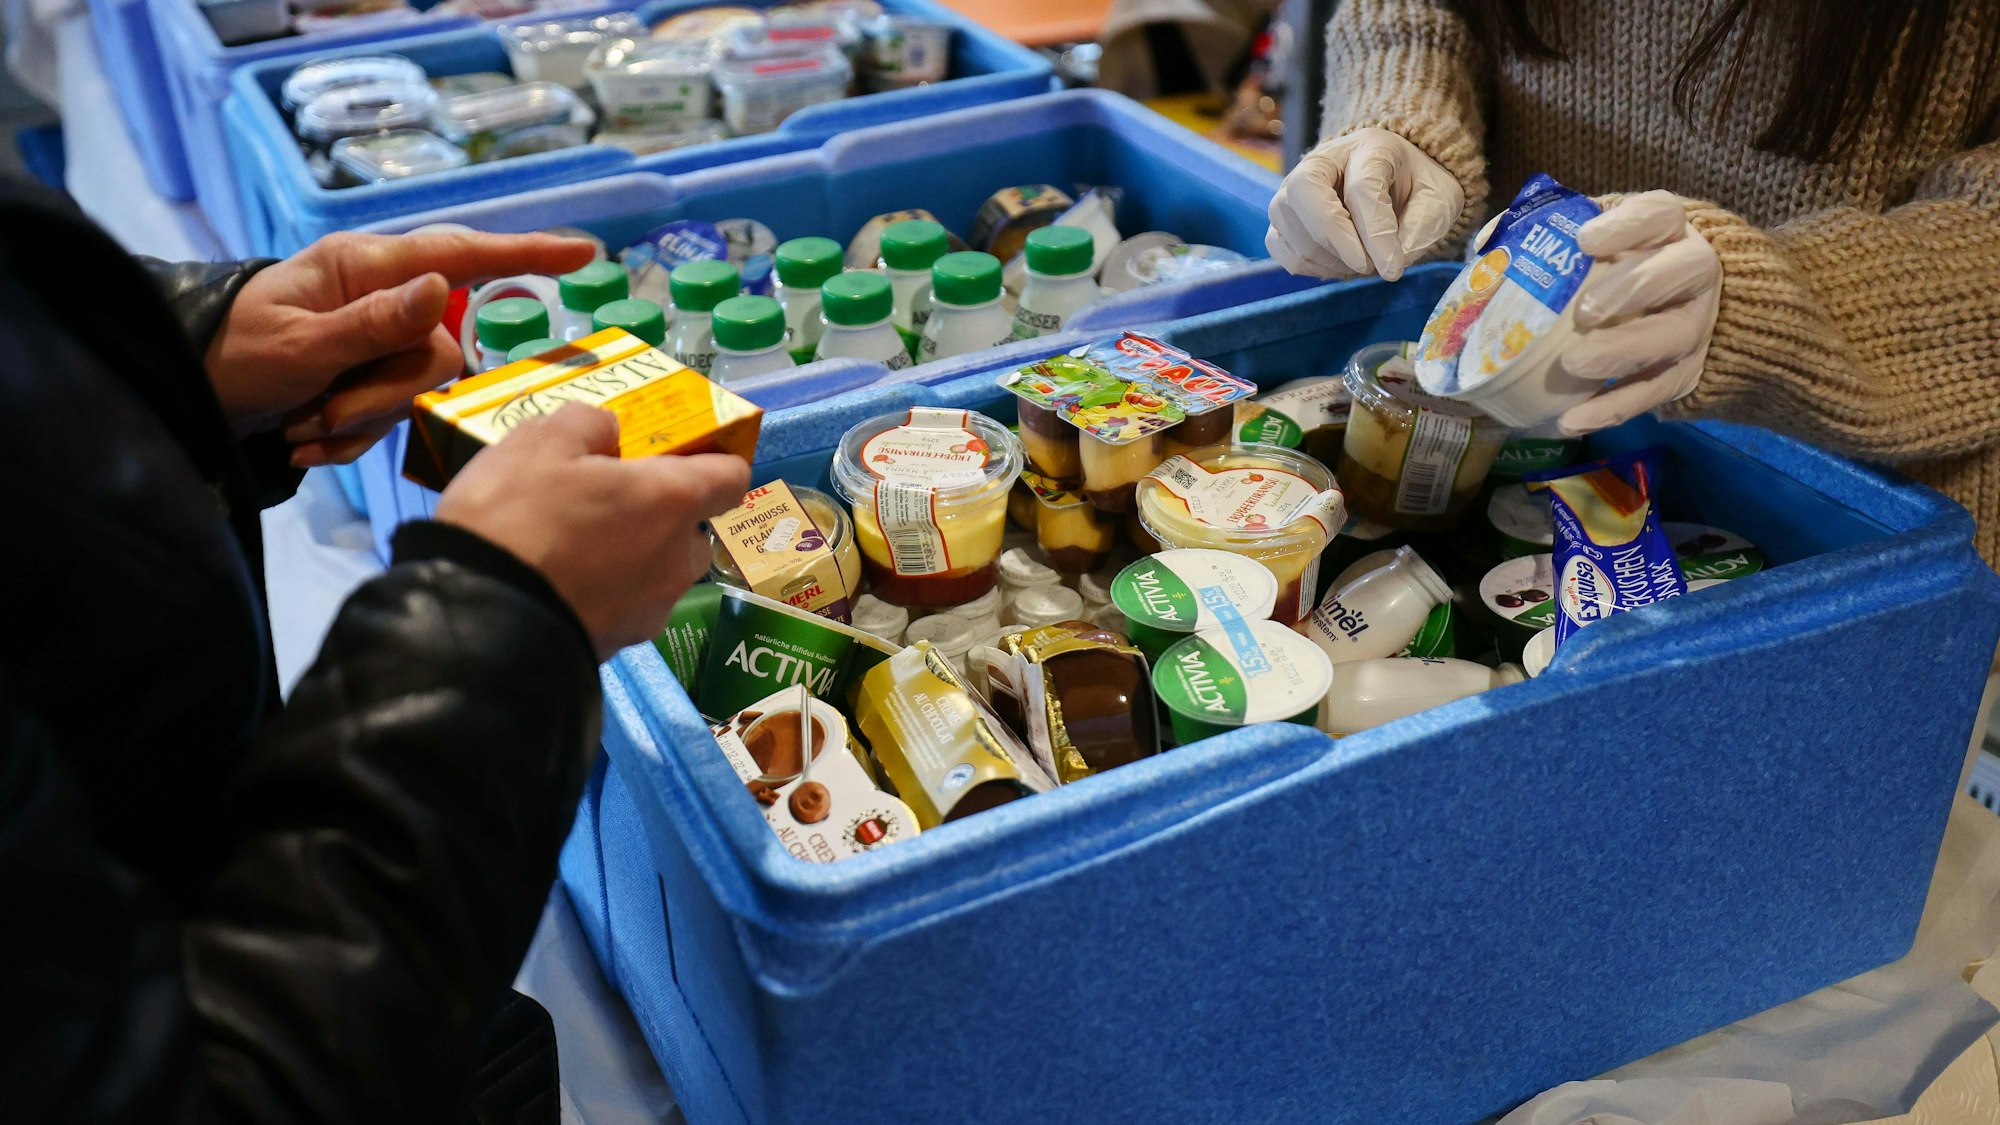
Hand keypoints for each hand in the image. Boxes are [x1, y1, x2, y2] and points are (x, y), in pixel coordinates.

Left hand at [206, 230, 595, 463]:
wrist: (188, 396)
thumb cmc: (231, 357)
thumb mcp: (298, 345)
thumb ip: (373, 323)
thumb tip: (443, 287)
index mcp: (362, 269)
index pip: (459, 254)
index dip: (524, 255)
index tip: (582, 256)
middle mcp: (381, 299)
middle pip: (438, 349)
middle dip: (384, 395)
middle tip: (322, 416)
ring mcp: (379, 343)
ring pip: (417, 390)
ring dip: (361, 421)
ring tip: (302, 429)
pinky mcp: (371, 382)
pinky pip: (392, 416)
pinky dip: (350, 439)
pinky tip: (304, 441)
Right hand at [432, 404, 750, 658]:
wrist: (479, 625)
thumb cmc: (517, 519)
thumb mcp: (538, 443)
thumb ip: (587, 424)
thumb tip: (609, 433)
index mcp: (673, 501)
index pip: (731, 476)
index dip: (711, 461)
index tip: (676, 456)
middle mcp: (678, 559)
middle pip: (691, 529)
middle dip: (660, 514)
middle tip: (606, 501)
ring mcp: (654, 609)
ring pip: (659, 571)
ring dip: (633, 555)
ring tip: (574, 545)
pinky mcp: (622, 645)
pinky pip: (626, 606)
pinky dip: (606, 592)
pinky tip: (561, 583)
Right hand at [1265, 127, 1463, 281]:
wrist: (1396, 181)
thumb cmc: (1417, 188)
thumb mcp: (1440, 199)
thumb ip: (1423, 227)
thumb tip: (1390, 262)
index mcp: (1370, 147)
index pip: (1362, 186)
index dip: (1376, 232)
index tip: (1392, 268)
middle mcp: (1322, 160)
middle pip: (1305, 191)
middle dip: (1335, 239)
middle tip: (1366, 266)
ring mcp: (1293, 188)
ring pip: (1291, 226)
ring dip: (1329, 259)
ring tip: (1363, 262)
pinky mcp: (1282, 218)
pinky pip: (1283, 249)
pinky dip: (1312, 266)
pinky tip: (1341, 264)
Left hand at [1555, 191, 1722, 435]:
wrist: (1679, 307)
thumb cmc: (1620, 264)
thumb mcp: (1594, 237)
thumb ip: (1547, 234)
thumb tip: (1487, 244)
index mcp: (1669, 229)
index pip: (1660, 214)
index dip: (1628, 225)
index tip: (1586, 240)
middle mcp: (1694, 273)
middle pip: (1681, 272)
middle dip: (1632, 289)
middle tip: (1585, 311)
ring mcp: (1693, 325)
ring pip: (1670, 337)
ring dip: (1621, 353)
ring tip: (1573, 364)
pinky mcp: (1685, 373)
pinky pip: (1652, 394)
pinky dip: (1611, 409)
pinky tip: (1570, 420)